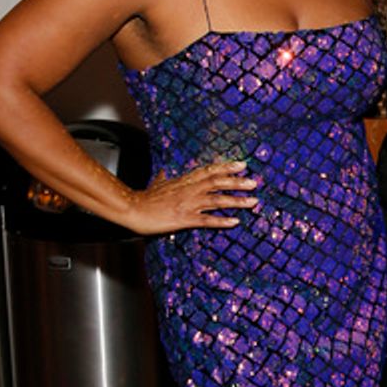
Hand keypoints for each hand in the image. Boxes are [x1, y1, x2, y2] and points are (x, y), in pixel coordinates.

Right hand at [125, 158, 258, 234]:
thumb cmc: (144, 198)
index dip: (226, 167)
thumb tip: (163, 173)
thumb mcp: (156, 184)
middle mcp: (189, 190)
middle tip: (254, 182)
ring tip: (253, 201)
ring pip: (216, 200)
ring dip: (236, 201)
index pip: (209, 171)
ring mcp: (187, 204)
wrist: (132, 209)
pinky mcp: (183, 219)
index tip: (242, 164)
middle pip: (217, 182)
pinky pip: (206, 220)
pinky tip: (234, 222)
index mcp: (184, 181)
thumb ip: (163, 179)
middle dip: (237, 182)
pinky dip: (221, 220)